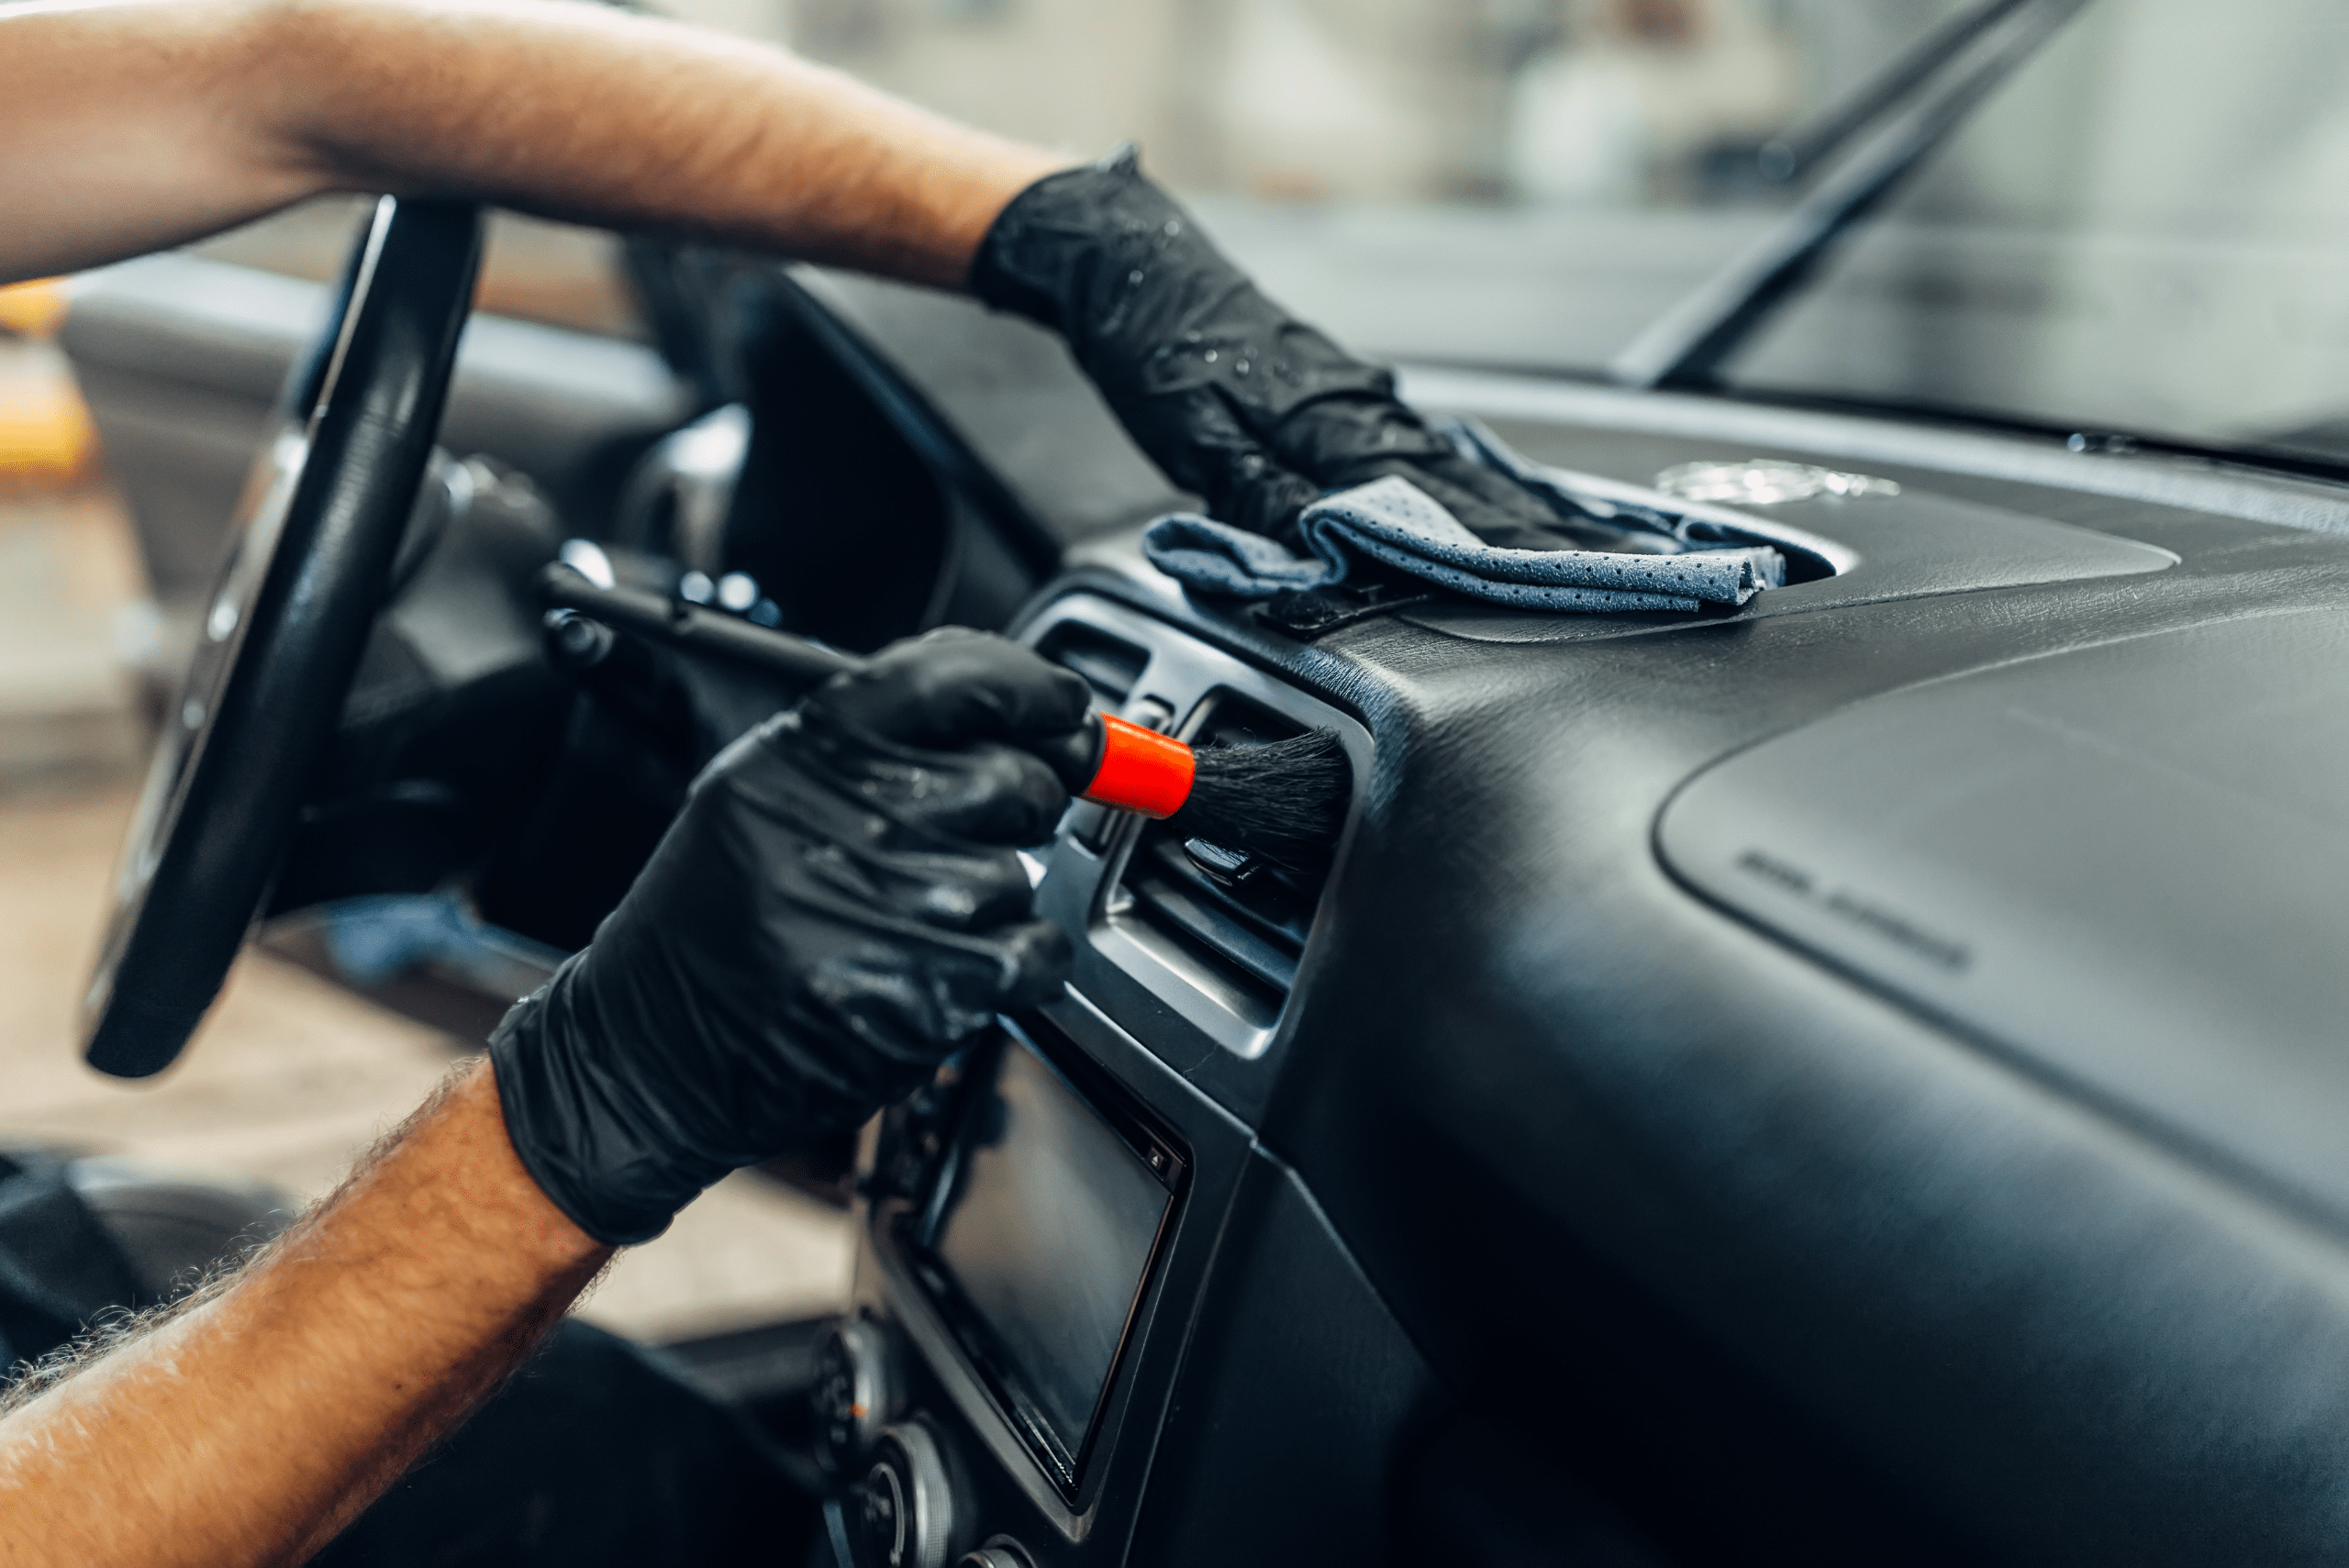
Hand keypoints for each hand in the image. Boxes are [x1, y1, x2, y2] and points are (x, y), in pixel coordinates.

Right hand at [488, 628, 1093, 1244]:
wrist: (652, 1049)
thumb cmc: (715, 921)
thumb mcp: (767, 795)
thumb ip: (884, 746)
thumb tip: (1026, 716)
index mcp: (805, 752)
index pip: (952, 676)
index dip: (1031, 685)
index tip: (1064, 705)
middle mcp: (849, 817)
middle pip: (1014, 776)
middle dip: (1014, 810)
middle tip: (957, 844)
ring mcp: (891, 905)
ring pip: (1024, 872)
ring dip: (992, 903)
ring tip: (906, 927)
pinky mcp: (927, 988)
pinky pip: (1036, 951)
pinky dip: (1014, 967)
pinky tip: (941, 972)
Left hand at [970, 148, 1607, 552]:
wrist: (1136, 264)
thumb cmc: (1158, 351)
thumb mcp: (1196, 441)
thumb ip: (1263, 500)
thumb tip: (1323, 552)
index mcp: (1333, 424)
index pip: (1432, 504)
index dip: (1496, 550)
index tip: (1557, 581)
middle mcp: (1364, 408)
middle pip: (1463, 487)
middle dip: (1532, 537)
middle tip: (1602, 576)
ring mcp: (1361, 396)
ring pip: (1452, 466)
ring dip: (1511, 511)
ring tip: (1571, 548)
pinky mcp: (1346, 390)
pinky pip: (1424, 446)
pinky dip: (1469, 478)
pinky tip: (1495, 494)